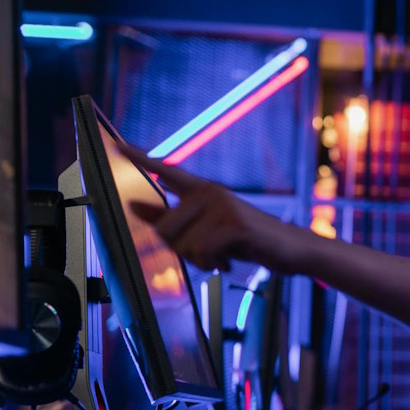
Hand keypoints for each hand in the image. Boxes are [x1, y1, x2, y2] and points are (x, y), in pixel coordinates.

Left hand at [117, 142, 301, 272]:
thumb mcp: (207, 228)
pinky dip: (213, 263)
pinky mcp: (235, 224)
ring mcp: (223, 206)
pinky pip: (202, 251)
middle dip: (182, 250)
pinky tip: (228, 260)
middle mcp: (210, 193)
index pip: (167, 170)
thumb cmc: (248, 239)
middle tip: (208, 252)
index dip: (141, 158)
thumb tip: (134, 206)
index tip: (118, 145)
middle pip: (165, 228)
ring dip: (201, 261)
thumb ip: (170, 218)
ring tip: (222, 255)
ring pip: (184, 244)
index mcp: (202, 191)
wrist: (291, 248)